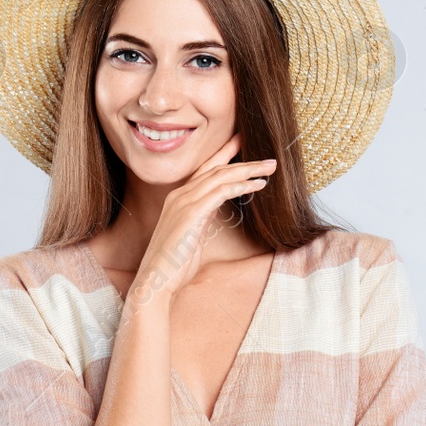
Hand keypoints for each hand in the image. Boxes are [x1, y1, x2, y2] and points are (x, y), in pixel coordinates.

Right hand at [127, 134, 274, 306]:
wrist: (156, 281)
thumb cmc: (174, 265)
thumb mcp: (192, 235)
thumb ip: (202, 217)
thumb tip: (215, 209)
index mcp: (179, 199)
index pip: (205, 170)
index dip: (225, 155)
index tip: (242, 144)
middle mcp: (180, 195)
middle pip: (216, 169)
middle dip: (243, 161)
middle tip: (267, 159)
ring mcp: (184, 203)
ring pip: (220, 177)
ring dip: (247, 170)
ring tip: (269, 168)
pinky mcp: (191, 214)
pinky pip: (219, 192)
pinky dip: (239, 186)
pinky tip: (256, 185)